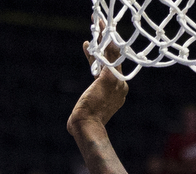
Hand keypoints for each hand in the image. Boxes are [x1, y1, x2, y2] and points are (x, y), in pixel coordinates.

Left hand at [67, 23, 127, 137]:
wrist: (87, 126)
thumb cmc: (84, 123)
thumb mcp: (88, 112)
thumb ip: (88, 107)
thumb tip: (74, 122)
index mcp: (118, 94)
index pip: (110, 69)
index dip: (101, 57)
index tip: (91, 48)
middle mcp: (121, 86)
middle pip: (114, 58)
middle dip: (106, 41)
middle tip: (99, 28)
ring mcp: (118, 82)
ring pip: (112, 53)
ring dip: (104, 37)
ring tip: (96, 24)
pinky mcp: (110, 78)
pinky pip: (107, 56)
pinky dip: (101, 44)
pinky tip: (93, 35)